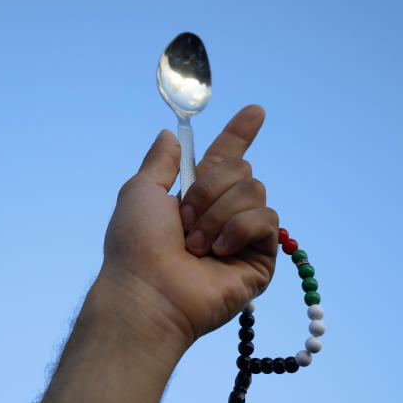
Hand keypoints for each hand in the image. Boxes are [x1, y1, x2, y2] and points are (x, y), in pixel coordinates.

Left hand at [100, 105, 279, 348]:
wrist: (148, 292)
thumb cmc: (135, 247)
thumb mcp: (140, 192)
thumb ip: (160, 163)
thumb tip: (170, 135)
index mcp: (195, 198)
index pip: (226, 158)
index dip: (240, 134)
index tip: (256, 111)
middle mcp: (222, 215)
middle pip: (242, 169)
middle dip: (210, 187)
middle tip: (183, 220)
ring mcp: (243, 238)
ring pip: (255, 191)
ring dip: (218, 213)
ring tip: (195, 246)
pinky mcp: (260, 260)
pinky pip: (266, 220)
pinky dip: (238, 229)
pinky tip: (218, 252)